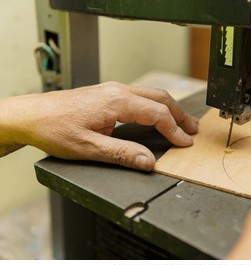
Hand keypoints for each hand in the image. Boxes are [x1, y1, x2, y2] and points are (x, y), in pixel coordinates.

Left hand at [0, 82, 197, 169]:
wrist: (31, 115)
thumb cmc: (54, 129)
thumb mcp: (89, 148)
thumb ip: (122, 154)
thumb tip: (148, 161)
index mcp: (117, 102)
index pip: (157, 114)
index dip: (174, 130)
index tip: (184, 143)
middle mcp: (118, 91)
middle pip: (160, 98)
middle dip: (179, 115)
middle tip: (193, 130)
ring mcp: (113, 90)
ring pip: (151, 95)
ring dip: (169, 109)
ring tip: (182, 123)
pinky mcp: (108, 94)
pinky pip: (140, 96)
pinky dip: (156, 106)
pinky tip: (157, 116)